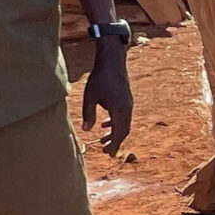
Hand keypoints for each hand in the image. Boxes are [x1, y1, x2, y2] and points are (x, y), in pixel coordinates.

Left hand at [81, 37, 131, 154]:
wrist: (112, 61)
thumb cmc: (100, 77)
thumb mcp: (90, 96)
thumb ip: (88, 114)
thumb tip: (86, 130)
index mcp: (119, 109)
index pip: (119, 132)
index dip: (114, 144)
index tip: (108, 154)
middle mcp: (127, 108)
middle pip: (123, 130)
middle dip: (114, 141)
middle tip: (104, 150)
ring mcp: (128, 104)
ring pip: (123, 123)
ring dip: (114, 132)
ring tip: (102, 139)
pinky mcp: (126, 99)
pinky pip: (123, 116)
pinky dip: (115, 123)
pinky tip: (104, 124)